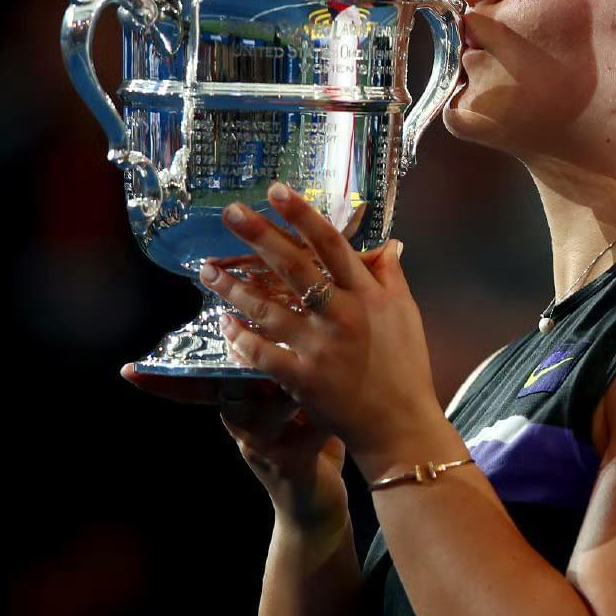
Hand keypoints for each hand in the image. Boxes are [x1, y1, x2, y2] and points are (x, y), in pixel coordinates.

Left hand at [199, 183, 443, 464]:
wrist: (400, 425)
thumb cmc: (406, 368)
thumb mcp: (407, 315)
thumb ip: (391, 277)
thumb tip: (389, 243)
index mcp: (369, 295)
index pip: (333, 245)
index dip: (303, 215)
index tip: (277, 190)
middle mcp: (342, 315)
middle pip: (294, 267)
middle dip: (260, 235)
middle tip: (230, 212)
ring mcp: (320, 348)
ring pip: (267, 308)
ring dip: (233, 287)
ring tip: (208, 269)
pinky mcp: (303, 379)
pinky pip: (261, 353)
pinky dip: (239, 338)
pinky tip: (224, 324)